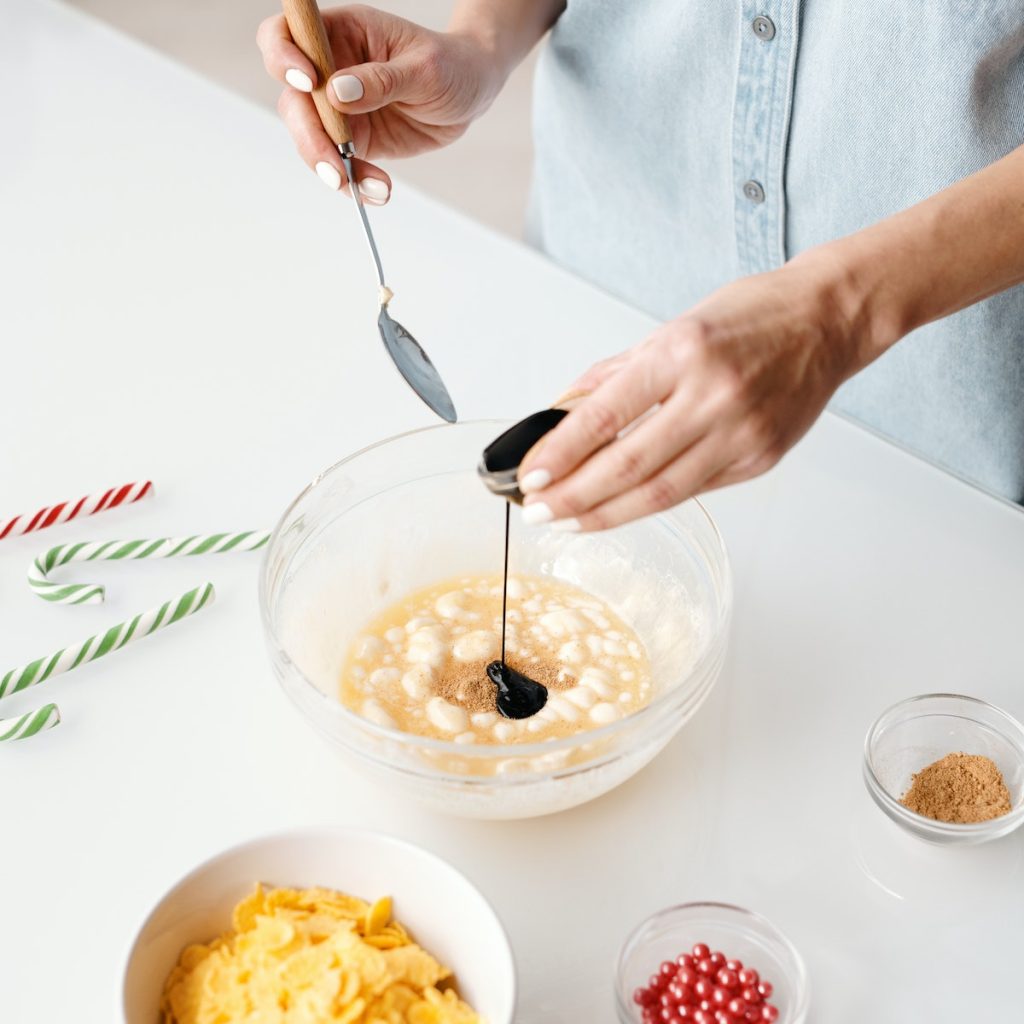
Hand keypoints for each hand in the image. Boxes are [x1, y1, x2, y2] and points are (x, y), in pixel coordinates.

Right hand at [257, 4, 506, 201]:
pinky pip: (340, 165)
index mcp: (341, 33)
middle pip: (293, 101)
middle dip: (310, 137)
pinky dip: (354, 183)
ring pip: (311, 140)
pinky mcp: (355, 140)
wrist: (472, 93)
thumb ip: (382, 80)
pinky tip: (379, 191)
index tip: (308, 82)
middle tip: (335, 167)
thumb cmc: (451, 65)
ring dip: (331, 168)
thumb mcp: (424, 68)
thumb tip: (337, 93)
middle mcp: (330, 70)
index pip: (286, 36)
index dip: (283, 56)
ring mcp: (339, 109)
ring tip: (364, 186)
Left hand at [518, 250, 880, 529]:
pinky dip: (650, 502)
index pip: (606, 415)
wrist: (829, 320)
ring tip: (568, 521)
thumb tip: (560, 414)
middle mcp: (713, 396)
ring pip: (660, 492)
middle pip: (629, 465)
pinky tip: (619, 508)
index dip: (562, 452)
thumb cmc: (751, 316)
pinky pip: (693, 490)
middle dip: (574, 496)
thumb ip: (613, 376)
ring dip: (606, 513)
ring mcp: (741, 433)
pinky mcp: (759, 459)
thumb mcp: (671, 328)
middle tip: (538, 512)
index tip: (529, 476)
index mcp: (682, 353)